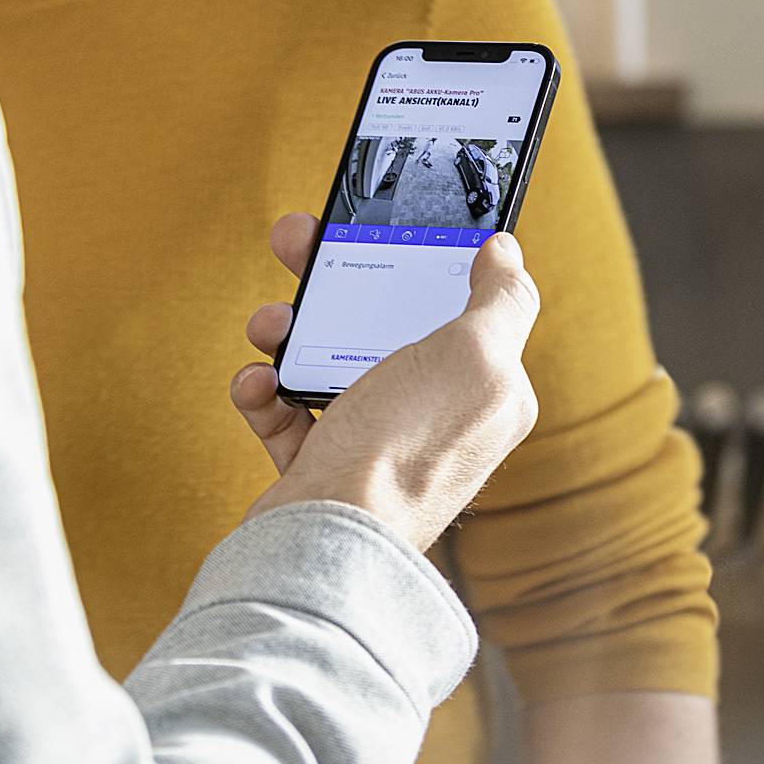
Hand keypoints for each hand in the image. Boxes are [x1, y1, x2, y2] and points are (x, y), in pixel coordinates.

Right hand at [230, 212, 541, 549]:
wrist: (328, 542)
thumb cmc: (406, 452)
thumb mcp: (475, 358)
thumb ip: (501, 300)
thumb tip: (506, 252)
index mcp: (483, 388)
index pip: (458, 303)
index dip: (419, 257)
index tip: (380, 220)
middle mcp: (433, 415)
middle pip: (382, 322)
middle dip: (335, 280)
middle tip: (297, 243)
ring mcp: (375, 442)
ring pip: (327, 359)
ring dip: (290, 331)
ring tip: (270, 326)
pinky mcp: (322, 467)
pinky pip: (287, 412)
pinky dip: (265, 392)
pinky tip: (257, 384)